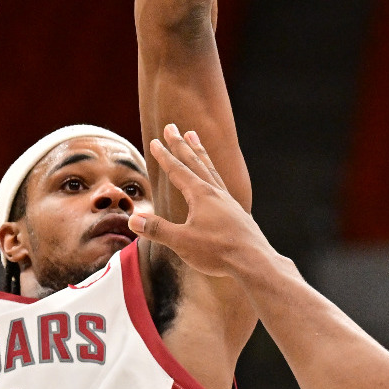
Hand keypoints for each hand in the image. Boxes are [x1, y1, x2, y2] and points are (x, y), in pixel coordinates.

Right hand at [129, 124, 271, 278]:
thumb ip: (158, 229)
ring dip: (200, 153)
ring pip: (211, 169)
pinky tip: (212, 180)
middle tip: (171, 127)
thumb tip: (133, 220)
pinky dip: (213, 174)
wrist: (254, 262)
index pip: (178, 171)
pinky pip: (221, 184)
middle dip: (181, 145)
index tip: (155, 141)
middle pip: (195, 162)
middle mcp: (216, 193)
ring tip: (194, 137)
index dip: (164, 156)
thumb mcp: (182, 242)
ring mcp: (228, 201)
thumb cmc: (219, 251)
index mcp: (201, 195)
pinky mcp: (236, 213)